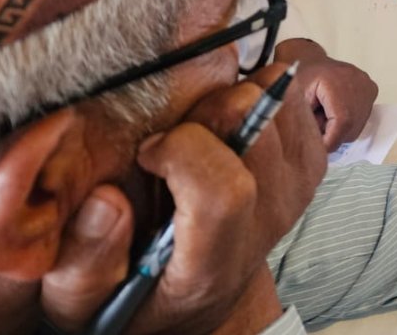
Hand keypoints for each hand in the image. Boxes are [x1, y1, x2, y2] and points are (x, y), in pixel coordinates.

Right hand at [39, 63, 325, 334]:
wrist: (203, 294)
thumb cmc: (140, 288)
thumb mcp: (85, 302)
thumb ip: (85, 263)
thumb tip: (107, 201)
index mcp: (212, 263)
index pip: (223, 192)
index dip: (182, 149)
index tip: (149, 151)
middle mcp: (267, 222)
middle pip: (255, 124)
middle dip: (206, 110)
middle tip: (178, 133)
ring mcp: (297, 188)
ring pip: (277, 101)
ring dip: (236, 99)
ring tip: (204, 128)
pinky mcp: (312, 161)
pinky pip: (295, 98)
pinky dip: (262, 94)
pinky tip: (232, 122)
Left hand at [275, 38, 378, 150]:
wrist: (311, 61)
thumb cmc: (301, 79)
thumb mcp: (296, 100)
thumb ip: (307, 124)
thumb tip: (317, 148)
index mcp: (339, 82)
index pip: (342, 123)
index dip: (329, 141)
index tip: (317, 148)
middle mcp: (359, 83)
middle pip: (351, 128)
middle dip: (333, 135)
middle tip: (317, 125)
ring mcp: (367, 86)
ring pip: (357, 126)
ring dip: (340, 129)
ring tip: (326, 115)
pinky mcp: (371, 90)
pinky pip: (361, 118)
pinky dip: (348, 122)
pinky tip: (335, 110)